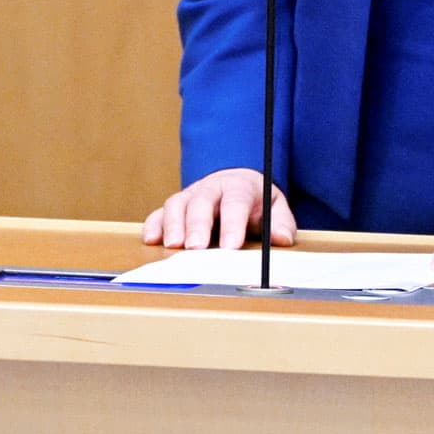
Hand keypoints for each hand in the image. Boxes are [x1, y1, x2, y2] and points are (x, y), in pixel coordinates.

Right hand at [141, 168, 297, 249]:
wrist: (238, 184)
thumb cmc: (256, 202)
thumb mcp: (276, 208)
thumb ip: (281, 223)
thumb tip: (281, 238)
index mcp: (239, 187)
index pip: (235, 202)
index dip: (232, 225)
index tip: (230, 247)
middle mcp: (211, 188)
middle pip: (202, 202)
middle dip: (198, 225)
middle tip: (196, 248)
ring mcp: (190, 195)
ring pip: (177, 204)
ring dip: (173, 225)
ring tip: (173, 246)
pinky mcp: (175, 207)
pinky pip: (159, 212)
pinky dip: (154, 225)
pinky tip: (151, 240)